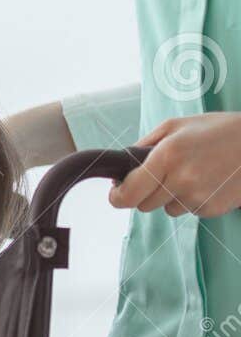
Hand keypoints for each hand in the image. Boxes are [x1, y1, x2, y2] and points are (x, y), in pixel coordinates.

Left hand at [110, 113, 240, 216]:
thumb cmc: (219, 130)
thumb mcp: (176, 126)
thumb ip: (145, 145)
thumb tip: (123, 164)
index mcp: (167, 156)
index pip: (128, 194)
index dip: (117, 197)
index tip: (117, 193)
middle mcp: (181, 180)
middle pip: (144, 205)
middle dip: (145, 193)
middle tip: (161, 175)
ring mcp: (198, 197)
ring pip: (167, 209)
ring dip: (171, 196)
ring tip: (193, 172)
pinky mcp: (213, 208)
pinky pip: (189, 210)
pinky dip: (192, 200)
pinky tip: (208, 181)